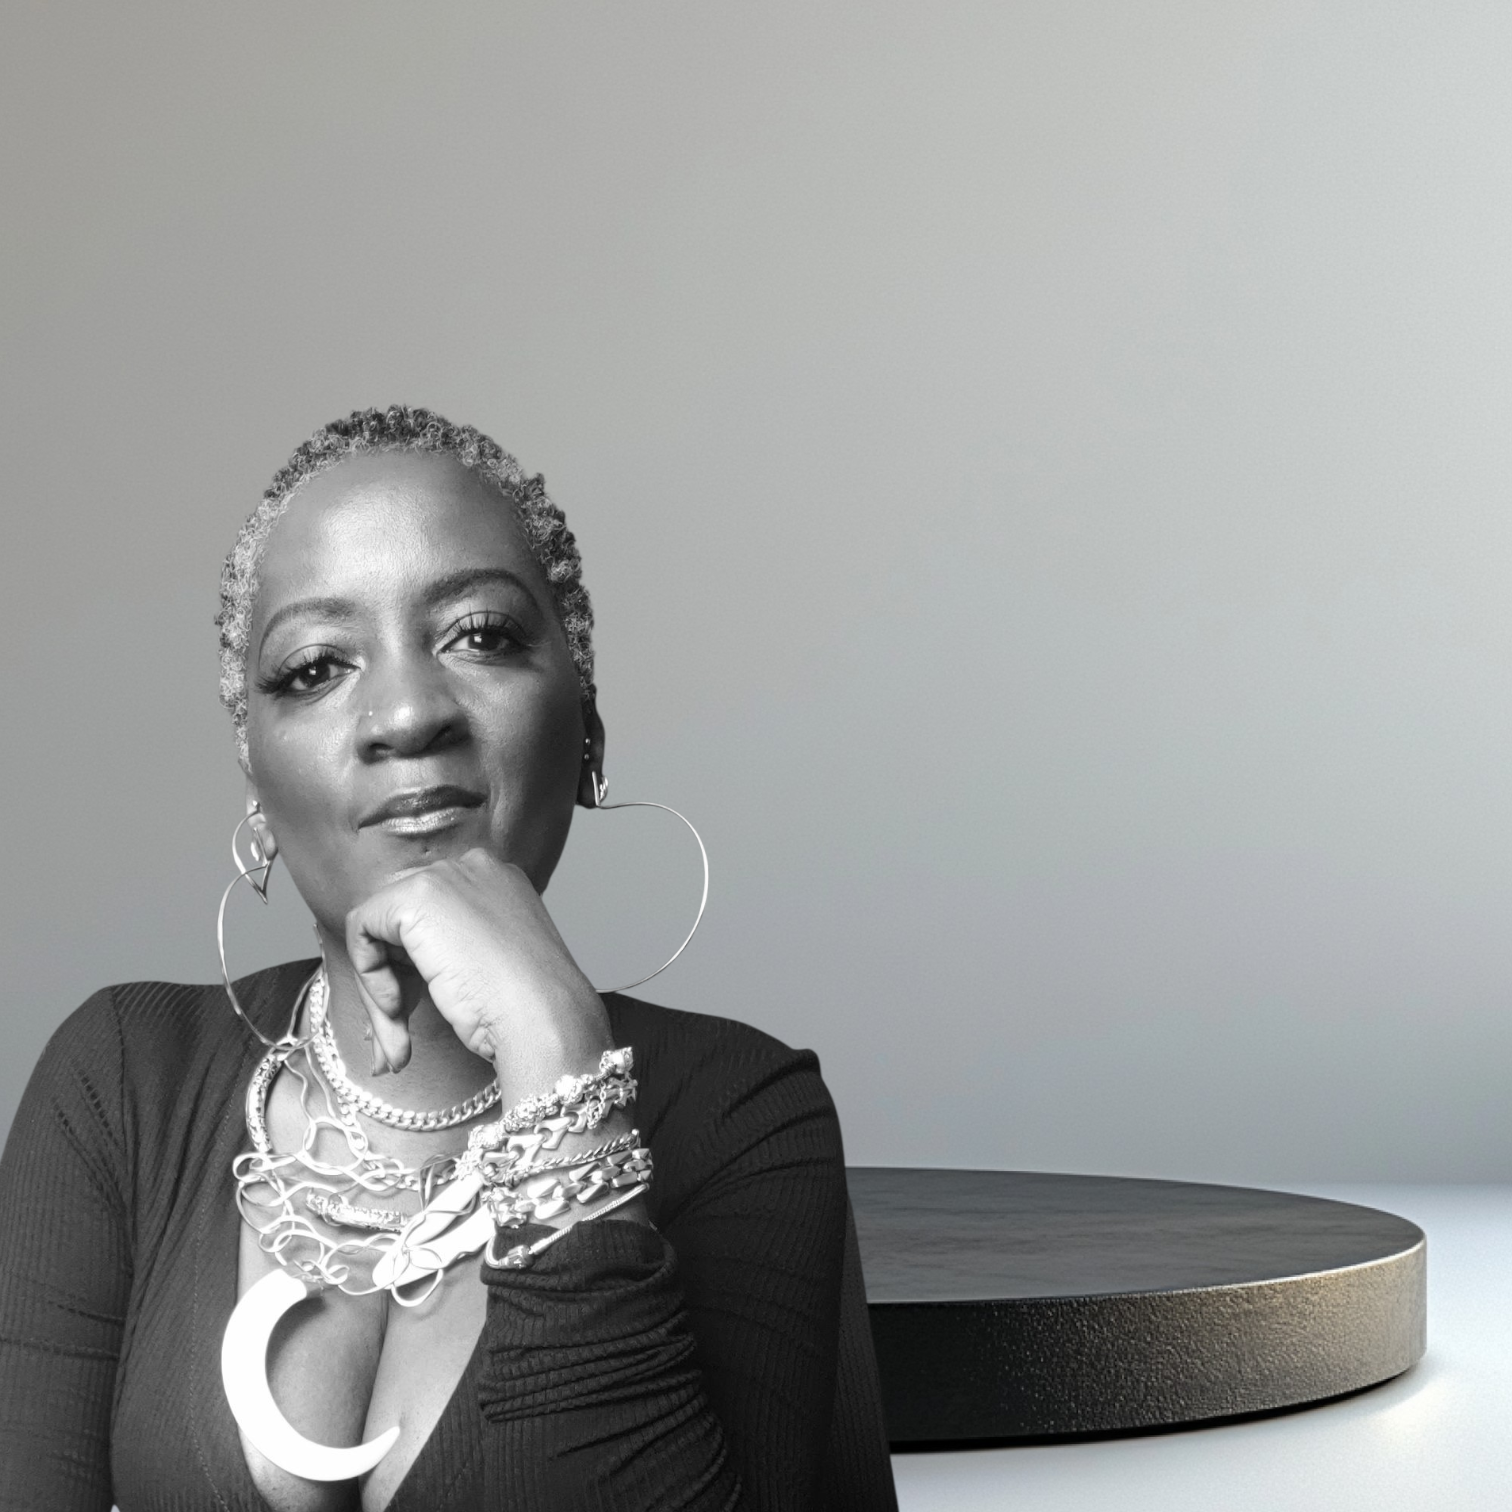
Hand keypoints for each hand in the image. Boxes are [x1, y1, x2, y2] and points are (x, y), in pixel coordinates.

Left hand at [343, 849, 611, 1098]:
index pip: (432, 919)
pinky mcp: (414, 896)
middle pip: (401, 924)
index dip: (412, 971)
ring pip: (378, 930)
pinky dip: (369, 978)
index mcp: (498, 883)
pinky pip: (362, 932)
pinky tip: (398, 1008)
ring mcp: (445, 877)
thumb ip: (450, 956)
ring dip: (378, 995)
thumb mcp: (492, 968)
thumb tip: (394, 985)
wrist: (543, 1017)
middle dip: (390, 987)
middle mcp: (472, 869)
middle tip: (393, 1044)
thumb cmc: (530, 1008)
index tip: (409, 1016)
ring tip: (395, 1046)